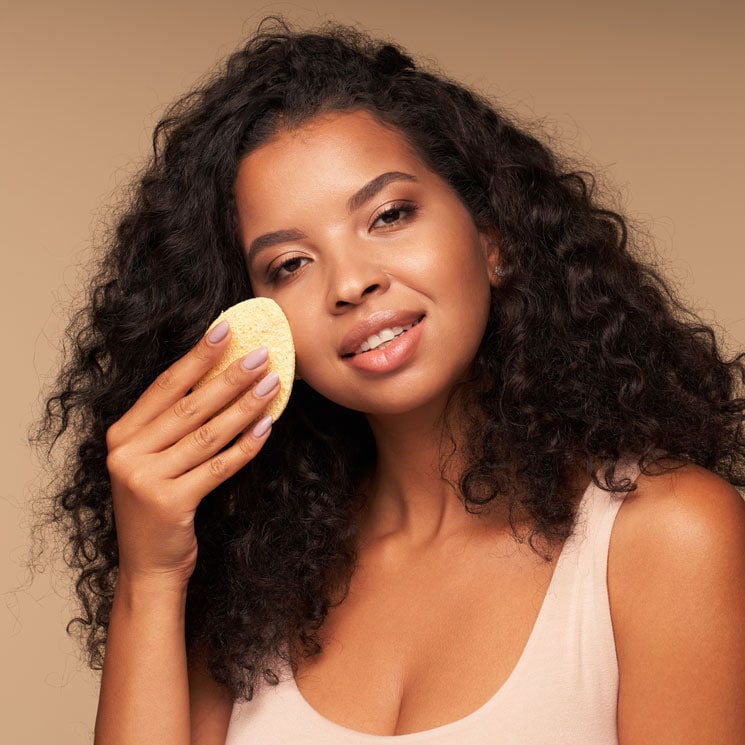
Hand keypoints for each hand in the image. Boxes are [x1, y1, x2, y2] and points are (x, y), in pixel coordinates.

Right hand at [105, 320, 278, 587]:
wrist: (148, 567)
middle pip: (190, 406)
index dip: (197, 356)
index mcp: (121, 435)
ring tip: (273, 385)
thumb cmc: (158, 507)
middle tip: (262, 354)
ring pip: (208, 434)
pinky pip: (219, 467)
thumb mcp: (154, 460)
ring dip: (245, 406)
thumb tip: (221, 378)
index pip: (165, 386)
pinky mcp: (171, 503)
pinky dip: (246, 446)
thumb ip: (173, 425)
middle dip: (230, 376)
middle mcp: (127, 454)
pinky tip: (266, 427)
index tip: (225, 329)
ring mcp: (146, 480)